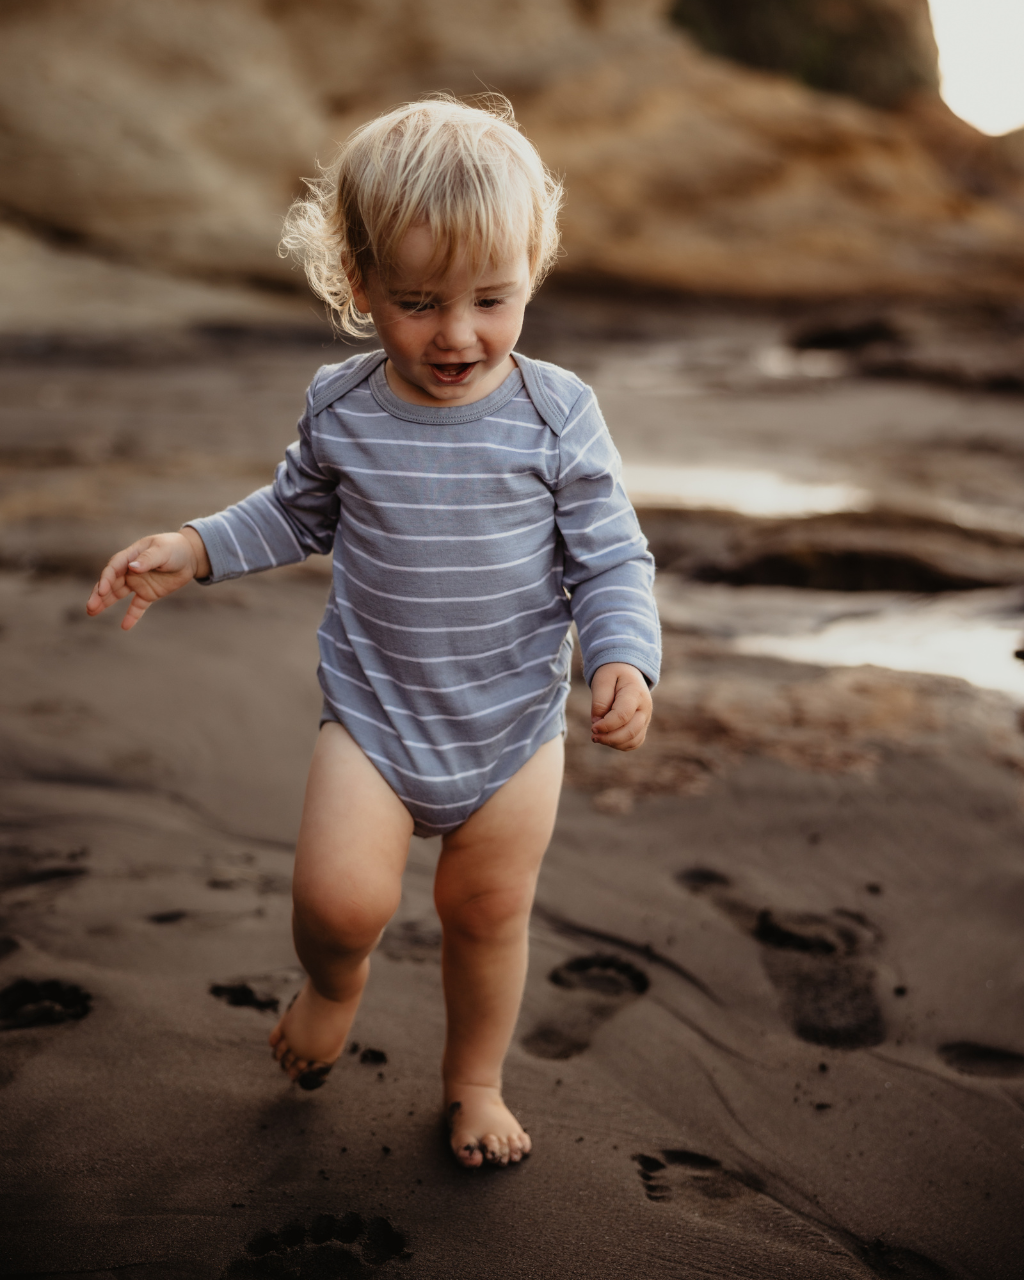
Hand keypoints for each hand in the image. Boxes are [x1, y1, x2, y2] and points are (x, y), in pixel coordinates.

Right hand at [85, 528, 210, 630]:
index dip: (106, 579)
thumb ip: (148, 559)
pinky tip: (125, 627)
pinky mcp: (148, 594)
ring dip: (105, 603)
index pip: (114, 568)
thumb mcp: (162, 551)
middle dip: (99, 594)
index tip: (102, 591)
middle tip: (90, 607)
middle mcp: (130, 571)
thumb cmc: (174, 548)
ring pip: (118, 594)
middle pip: (110, 583)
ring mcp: (138, 583)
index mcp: (131, 556)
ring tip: (92, 613)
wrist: (190, 556)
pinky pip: (137, 606)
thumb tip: (132, 568)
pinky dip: (131, 616)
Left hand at [590, 662, 651, 751]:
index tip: (593, 727)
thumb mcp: (602, 679)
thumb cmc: (613, 674)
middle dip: (609, 738)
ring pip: (633, 740)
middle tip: (593, 736)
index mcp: (636, 693)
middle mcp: (645, 708)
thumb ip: (600, 701)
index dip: (607, 725)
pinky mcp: (643, 726)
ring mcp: (646, 718)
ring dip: (614, 743)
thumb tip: (597, 722)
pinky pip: (634, 742)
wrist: (627, 671)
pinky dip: (620, 745)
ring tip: (598, 737)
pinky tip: (608, 738)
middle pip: (630, 731)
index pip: (623, 715)